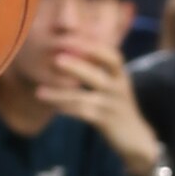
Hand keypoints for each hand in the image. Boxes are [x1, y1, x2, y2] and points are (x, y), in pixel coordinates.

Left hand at [37, 39, 158, 165]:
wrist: (135, 137)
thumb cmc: (116, 105)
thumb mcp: (113, 84)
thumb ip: (98, 68)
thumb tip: (73, 48)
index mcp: (120, 75)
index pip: (111, 56)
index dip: (93, 46)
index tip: (71, 38)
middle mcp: (118, 88)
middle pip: (98, 75)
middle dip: (77, 66)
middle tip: (56, 59)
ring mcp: (112, 106)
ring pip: (85, 99)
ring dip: (61, 94)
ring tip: (39, 91)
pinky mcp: (106, 122)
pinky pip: (83, 114)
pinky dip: (66, 109)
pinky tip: (50, 106)